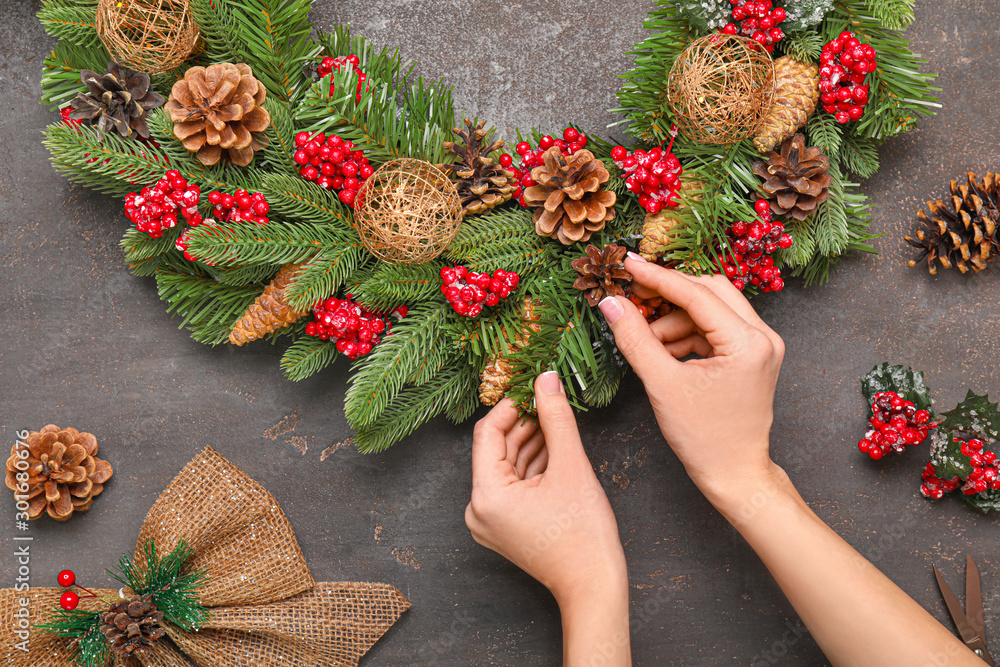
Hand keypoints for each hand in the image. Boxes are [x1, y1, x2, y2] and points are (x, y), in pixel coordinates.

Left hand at [465, 372, 629, 664]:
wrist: (594, 585)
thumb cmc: (583, 535)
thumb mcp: (571, 465)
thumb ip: (555, 417)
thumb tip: (546, 379)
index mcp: (485, 496)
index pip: (487, 433)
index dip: (511, 406)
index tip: (533, 388)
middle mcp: (478, 510)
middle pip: (497, 450)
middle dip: (524, 423)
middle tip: (549, 400)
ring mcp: (490, 521)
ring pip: (507, 466)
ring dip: (531, 442)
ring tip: (557, 422)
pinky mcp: (504, 527)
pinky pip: (513, 485)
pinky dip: (532, 466)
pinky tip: (555, 448)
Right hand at [599, 256, 784, 502]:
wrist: (734, 473)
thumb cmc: (705, 438)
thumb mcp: (662, 385)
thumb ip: (635, 339)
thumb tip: (611, 304)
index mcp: (748, 343)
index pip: (697, 294)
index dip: (657, 278)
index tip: (628, 265)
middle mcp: (763, 337)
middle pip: (709, 292)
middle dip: (668, 295)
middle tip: (632, 297)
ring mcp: (760, 345)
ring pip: (710, 309)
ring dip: (675, 319)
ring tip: (647, 342)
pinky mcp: (752, 355)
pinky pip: (714, 328)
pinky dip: (686, 334)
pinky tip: (663, 351)